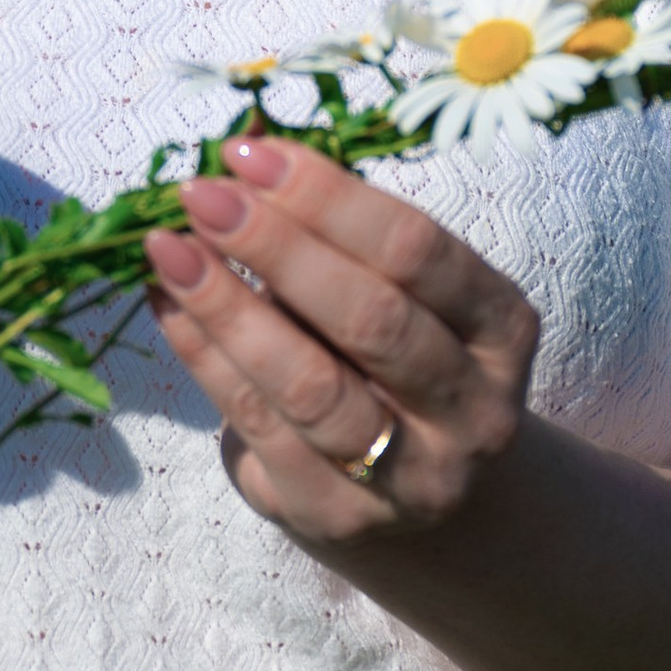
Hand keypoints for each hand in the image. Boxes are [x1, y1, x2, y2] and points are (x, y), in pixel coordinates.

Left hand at [142, 132, 539, 542]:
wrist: (422, 496)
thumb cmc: (401, 361)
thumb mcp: (404, 296)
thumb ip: (339, 237)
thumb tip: (245, 162)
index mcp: (501, 328)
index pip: (417, 250)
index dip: (328, 197)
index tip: (250, 154)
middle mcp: (473, 409)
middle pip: (371, 318)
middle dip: (276, 245)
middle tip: (203, 194)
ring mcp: (410, 476)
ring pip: (311, 386)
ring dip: (228, 307)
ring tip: (169, 248)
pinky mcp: (337, 516)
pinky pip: (259, 426)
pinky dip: (204, 356)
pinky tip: (169, 306)